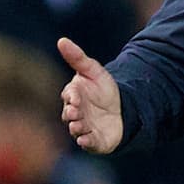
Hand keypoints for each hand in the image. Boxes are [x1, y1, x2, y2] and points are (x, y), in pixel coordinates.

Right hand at [58, 37, 122, 153]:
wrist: (122, 108)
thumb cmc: (103, 89)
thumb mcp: (93, 71)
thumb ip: (78, 58)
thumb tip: (61, 40)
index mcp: (73, 96)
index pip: (69, 96)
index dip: (72, 96)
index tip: (75, 96)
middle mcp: (75, 114)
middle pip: (70, 114)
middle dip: (72, 114)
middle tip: (75, 112)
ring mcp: (83, 128)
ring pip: (76, 129)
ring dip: (77, 128)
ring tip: (79, 126)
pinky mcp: (94, 140)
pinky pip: (88, 143)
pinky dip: (86, 142)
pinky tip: (86, 140)